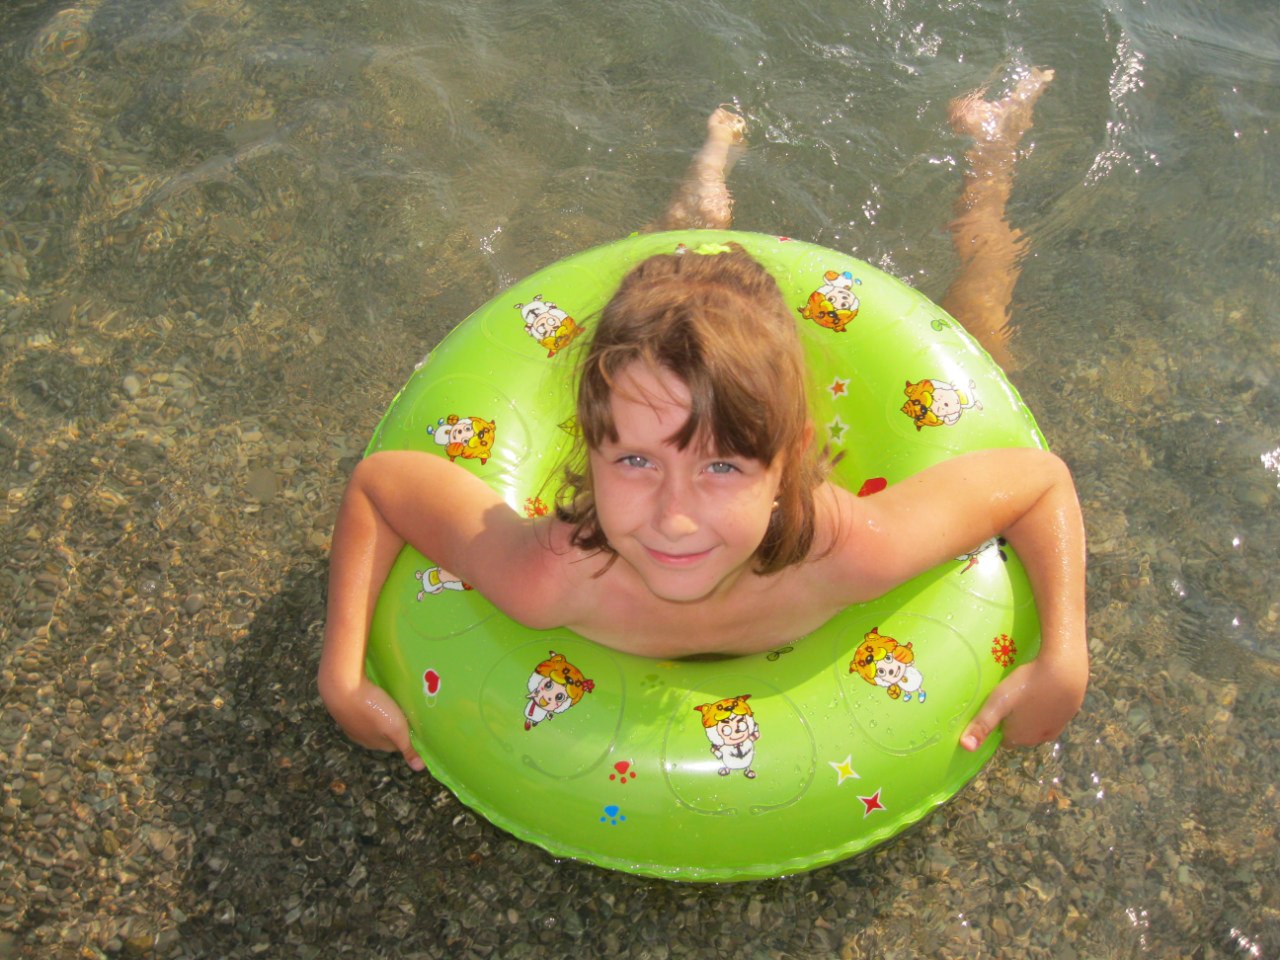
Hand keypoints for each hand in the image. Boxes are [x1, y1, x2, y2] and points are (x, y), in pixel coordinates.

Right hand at [323, 675, 425, 771]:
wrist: (341, 687)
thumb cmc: (372, 709)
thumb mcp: (396, 729)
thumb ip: (407, 748)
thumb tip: (419, 768)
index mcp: (375, 744)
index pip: (396, 744)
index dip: (407, 734)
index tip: (415, 722)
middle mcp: (361, 737)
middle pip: (383, 733)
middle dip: (394, 723)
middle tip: (405, 709)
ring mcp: (350, 723)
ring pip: (371, 720)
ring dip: (380, 712)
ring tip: (390, 699)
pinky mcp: (343, 707)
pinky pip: (360, 707)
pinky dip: (367, 702)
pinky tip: (371, 692)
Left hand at [960, 655, 1086, 751]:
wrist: (1064, 670)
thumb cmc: (1027, 686)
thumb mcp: (998, 702)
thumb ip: (982, 724)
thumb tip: (966, 747)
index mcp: (1019, 737)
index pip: (1003, 738)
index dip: (998, 724)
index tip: (996, 707)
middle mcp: (1038, 738)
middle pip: (1020, 732)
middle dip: (1013, 720)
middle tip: (1009, 697)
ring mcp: (1056, 727)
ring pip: (1037, 724)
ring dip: (1030, 713)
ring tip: (1024, 691)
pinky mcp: (1069, 714)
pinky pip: (1051, 714)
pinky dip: (1046, 705)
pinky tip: (1042, 689)